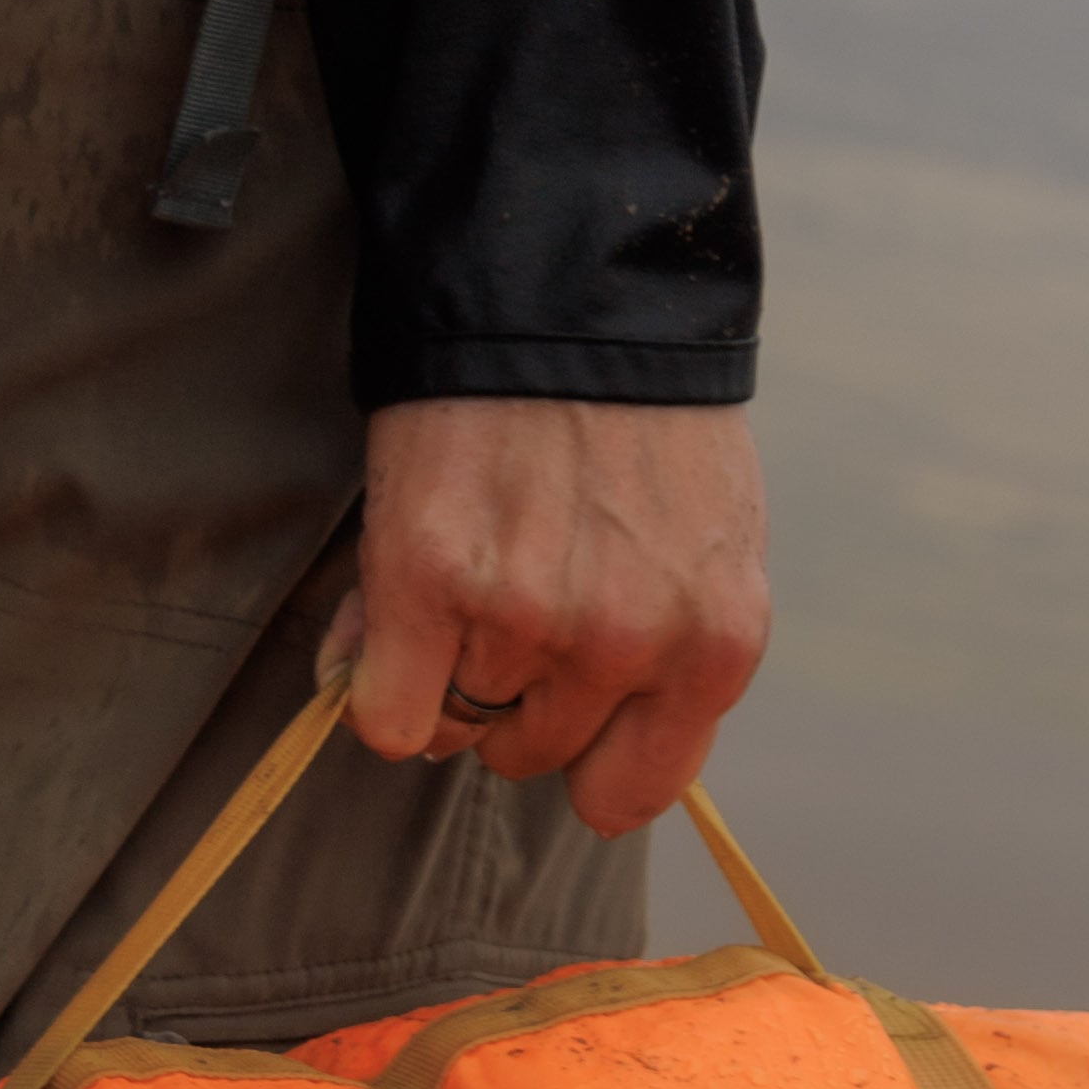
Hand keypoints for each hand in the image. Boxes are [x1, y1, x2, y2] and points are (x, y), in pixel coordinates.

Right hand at [331, 397, 767, 839]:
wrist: (567, 294)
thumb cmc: (640, 418)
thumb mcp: (698, 540)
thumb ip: (645, 649)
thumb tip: (526, 731)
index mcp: (715, 646)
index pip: (627, 794)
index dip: (582, 756)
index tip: (560, 705)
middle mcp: (628, 646)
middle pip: (531, 754)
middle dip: (510, 695)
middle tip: (507, 595)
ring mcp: (528, 620)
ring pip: (454, 727)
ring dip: (444, 668)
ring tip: (465, 566)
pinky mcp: (431, 583)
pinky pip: (387, 716)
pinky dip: (373, 686)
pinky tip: (390, 619)